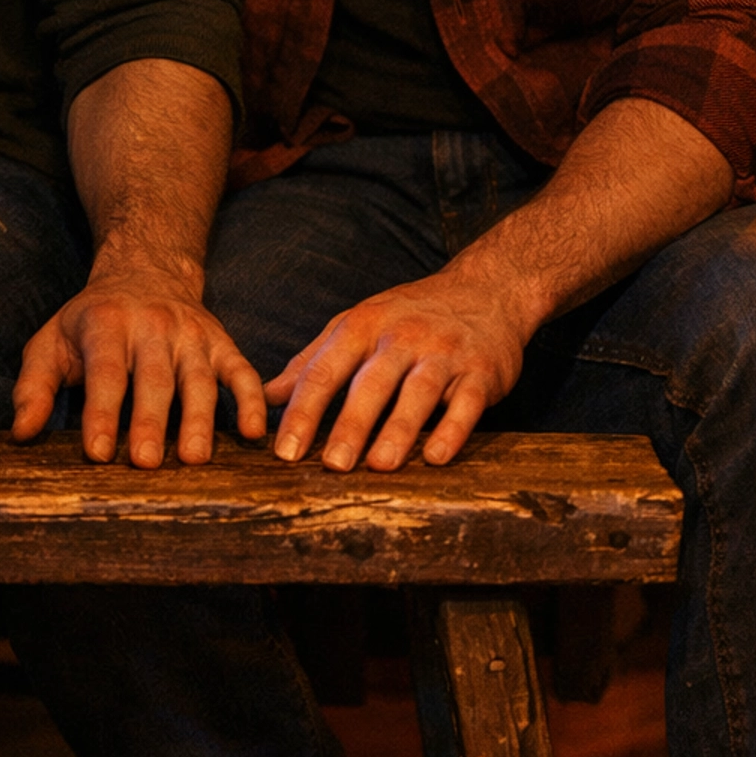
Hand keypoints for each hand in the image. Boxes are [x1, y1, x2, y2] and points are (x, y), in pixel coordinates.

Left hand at [11, 261, 266, 466]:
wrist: (145, 271)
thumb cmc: (91, 321)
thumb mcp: (52, 342)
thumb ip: (33, 387)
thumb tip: (21, 434)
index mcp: (106, 323)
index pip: (105, 372)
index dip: (101, 412)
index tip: (98, 452)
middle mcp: (153, 325)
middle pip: (154, 378)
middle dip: (151, 421)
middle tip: (146, 464)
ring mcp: (191, 334)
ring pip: (199, 378)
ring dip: (200, 419)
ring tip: (196, 459)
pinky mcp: (221, 343)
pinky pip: (242, 371)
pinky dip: (252, 399)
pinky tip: (255, 433)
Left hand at [266, 266, 528, 472]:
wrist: (485, 290)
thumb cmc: (408, 315)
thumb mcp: (357, 324)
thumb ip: (313, 360)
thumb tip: (269, 396)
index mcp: (364, 326)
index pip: (326, 369)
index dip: (304, 410)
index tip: (284, 451)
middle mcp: (402, 337)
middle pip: (372, 383)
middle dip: (350, 425)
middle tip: (331, 465)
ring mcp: (444, 353)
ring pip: (418, 392)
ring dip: (398, 430)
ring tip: (379, 466)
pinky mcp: (481, 372)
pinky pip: (467, 402)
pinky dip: (453, 429)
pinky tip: (436, 457)